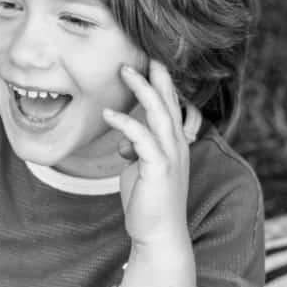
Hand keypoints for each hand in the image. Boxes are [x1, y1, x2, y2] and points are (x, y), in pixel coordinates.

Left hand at [102, 60, 189, 246]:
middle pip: (168, 101)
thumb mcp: (141, 171)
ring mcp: (170, 156)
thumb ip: (136, 150)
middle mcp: (177, 146)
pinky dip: (125, 124)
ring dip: (141, 90)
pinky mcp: (159, 169)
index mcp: (174, 144)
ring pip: (159, 114)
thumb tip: (123, 141)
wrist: (159, 235)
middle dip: (156, 75)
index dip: (162, 82)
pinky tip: (108, 115)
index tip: (150, 59)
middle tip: (143, 51)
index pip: (170, 105)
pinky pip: (142, 138)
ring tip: (124, 70)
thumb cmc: (149, 203)